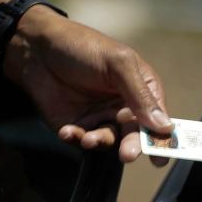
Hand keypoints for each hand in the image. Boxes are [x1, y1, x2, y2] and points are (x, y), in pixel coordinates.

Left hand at [7, 7, 172, 163]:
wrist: (35, 48)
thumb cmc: (82, 46)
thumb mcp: (118, 63)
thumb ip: (140, 95)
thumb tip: (165, 126)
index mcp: (142, 90)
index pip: (158, 118)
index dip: (161, 137)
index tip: (160, 155)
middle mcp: (124, 107)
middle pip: (136, 136)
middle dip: (132, 146)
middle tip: (127, 154)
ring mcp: (101, 118)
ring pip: (111, 141)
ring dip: (102, 142)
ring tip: (88, 138)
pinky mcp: (78, 126)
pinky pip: (83, 141)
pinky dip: (77, 140)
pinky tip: (68, 131)